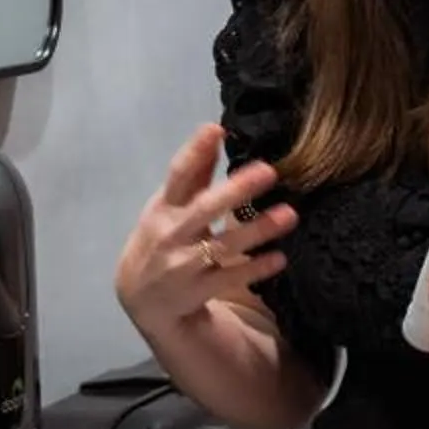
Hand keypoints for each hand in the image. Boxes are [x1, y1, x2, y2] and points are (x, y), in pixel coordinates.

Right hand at [116, 125, 293, 336]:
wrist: (140, 299)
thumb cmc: (162, 240)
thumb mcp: (169, 207)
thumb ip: (194, 175)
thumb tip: (215, 131)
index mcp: (164, 207)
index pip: (178, 176)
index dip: (194, 151)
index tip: (215, 129)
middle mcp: (171, 233)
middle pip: (204, 208)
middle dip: (235, 190)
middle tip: (268, 171)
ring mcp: (183, 264)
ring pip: (223, 245)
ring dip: (257, 230)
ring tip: (289, 215)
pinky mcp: (197, 290)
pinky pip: (230, 278)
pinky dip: (255, 268)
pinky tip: (279, 257)